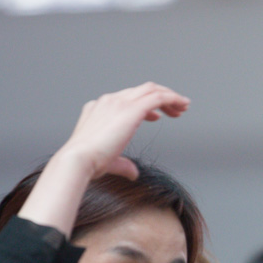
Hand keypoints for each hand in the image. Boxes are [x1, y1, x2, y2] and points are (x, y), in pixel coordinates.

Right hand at [56, 82, 189, 180]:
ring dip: (170, 97)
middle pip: (142, 90)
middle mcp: (109, 101)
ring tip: (183, 108)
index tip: (158, 116)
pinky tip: (181, 106)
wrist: (78, 160)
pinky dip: (172, 98)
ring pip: (152, 90)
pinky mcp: (131, 108)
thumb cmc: (87, 163)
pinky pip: (158, 96)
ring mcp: (119, 102)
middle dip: (162, 98)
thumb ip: (123, 164)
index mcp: (99, 108)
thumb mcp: (109, 161)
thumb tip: (133, 172)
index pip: (127, 98)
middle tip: (177, 110)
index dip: (146, 106)